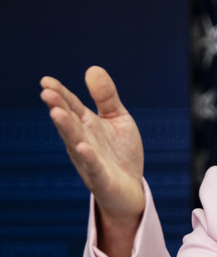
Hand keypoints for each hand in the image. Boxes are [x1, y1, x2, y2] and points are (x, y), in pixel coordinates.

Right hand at [41, 66, 144, 256]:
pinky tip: (82, 146)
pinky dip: (88, 157)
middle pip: (69, 122)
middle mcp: (83, 141)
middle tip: (46, 93)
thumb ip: (106, 96)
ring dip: (66, 129)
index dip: (60, 94)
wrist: (131, 188)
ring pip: (75, 143)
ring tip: (57, 113)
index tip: (46, 81)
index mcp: (87, 125)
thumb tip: (92, 68)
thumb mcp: (117, 118)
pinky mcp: (101, 177)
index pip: (71, 106)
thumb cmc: (120, 153)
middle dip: (58, 108)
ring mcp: (90, 160)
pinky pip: (93, 166)